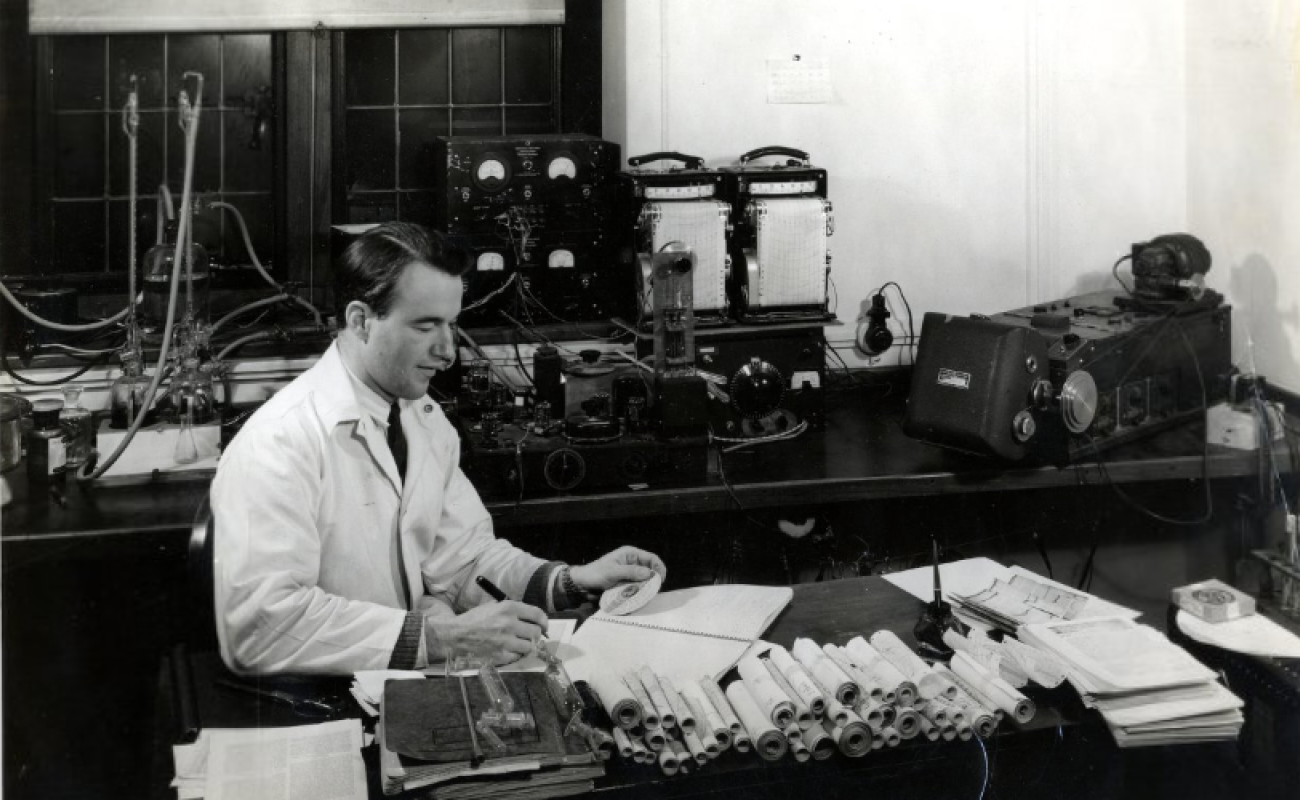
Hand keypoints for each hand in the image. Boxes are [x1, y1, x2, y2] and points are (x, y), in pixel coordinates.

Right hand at [425, 600, 547, 665]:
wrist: (454, 636)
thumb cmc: (473, 620)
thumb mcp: (492, 606)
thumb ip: (512, 610)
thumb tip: (530, 618)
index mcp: (508, 608)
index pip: (537, 614)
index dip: (544, 621)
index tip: (544, 626)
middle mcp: (510, 624)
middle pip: (536, 632)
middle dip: (535, 634)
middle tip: (528, 636)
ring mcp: (506, 642)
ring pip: (530, 646)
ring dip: (526, 646)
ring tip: (518, 644)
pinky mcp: (501, 656)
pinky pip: (518, 657)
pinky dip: (516, 655)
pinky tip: (509, 651)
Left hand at [569, 546, 666, 591]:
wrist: (582, 583)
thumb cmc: (595, 574)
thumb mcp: (613, 572)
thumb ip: (631, 572)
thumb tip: (649, 573)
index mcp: (630, 554)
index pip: (651, 558)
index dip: (659, 568)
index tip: (660, 580)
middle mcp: (632, 562)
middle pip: (650, 569)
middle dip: (653, 579)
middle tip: (653, 590)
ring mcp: (629, 572)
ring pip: (644, 579)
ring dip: (646, 586)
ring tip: (645, 594)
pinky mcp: (626, 582)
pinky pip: (637, 586)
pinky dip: (639, 591)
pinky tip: (639, 596)